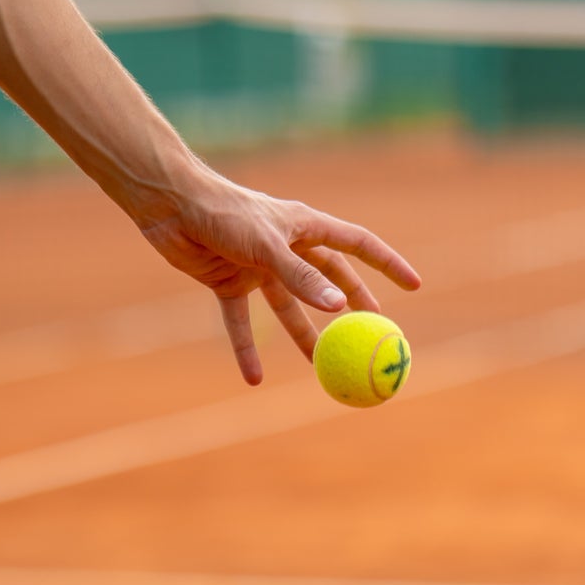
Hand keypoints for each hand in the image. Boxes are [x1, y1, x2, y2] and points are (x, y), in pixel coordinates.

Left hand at [136, 167, 421, 385]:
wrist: (171, 205)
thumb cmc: (224, 212)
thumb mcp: (267, 246)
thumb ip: (301, 278)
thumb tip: (339, 309)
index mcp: (305, 226)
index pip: (358, 244)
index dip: (387, 264)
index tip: (414, 286)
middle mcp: (286, 246)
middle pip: (328, 278)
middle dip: (349, 305)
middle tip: (370, 332)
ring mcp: (257, 265)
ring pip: (287, 306)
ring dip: (302, 335)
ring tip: (320, 365)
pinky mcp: (228, 281)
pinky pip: (242, 321)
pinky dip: (247, 348)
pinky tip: (254, 378)